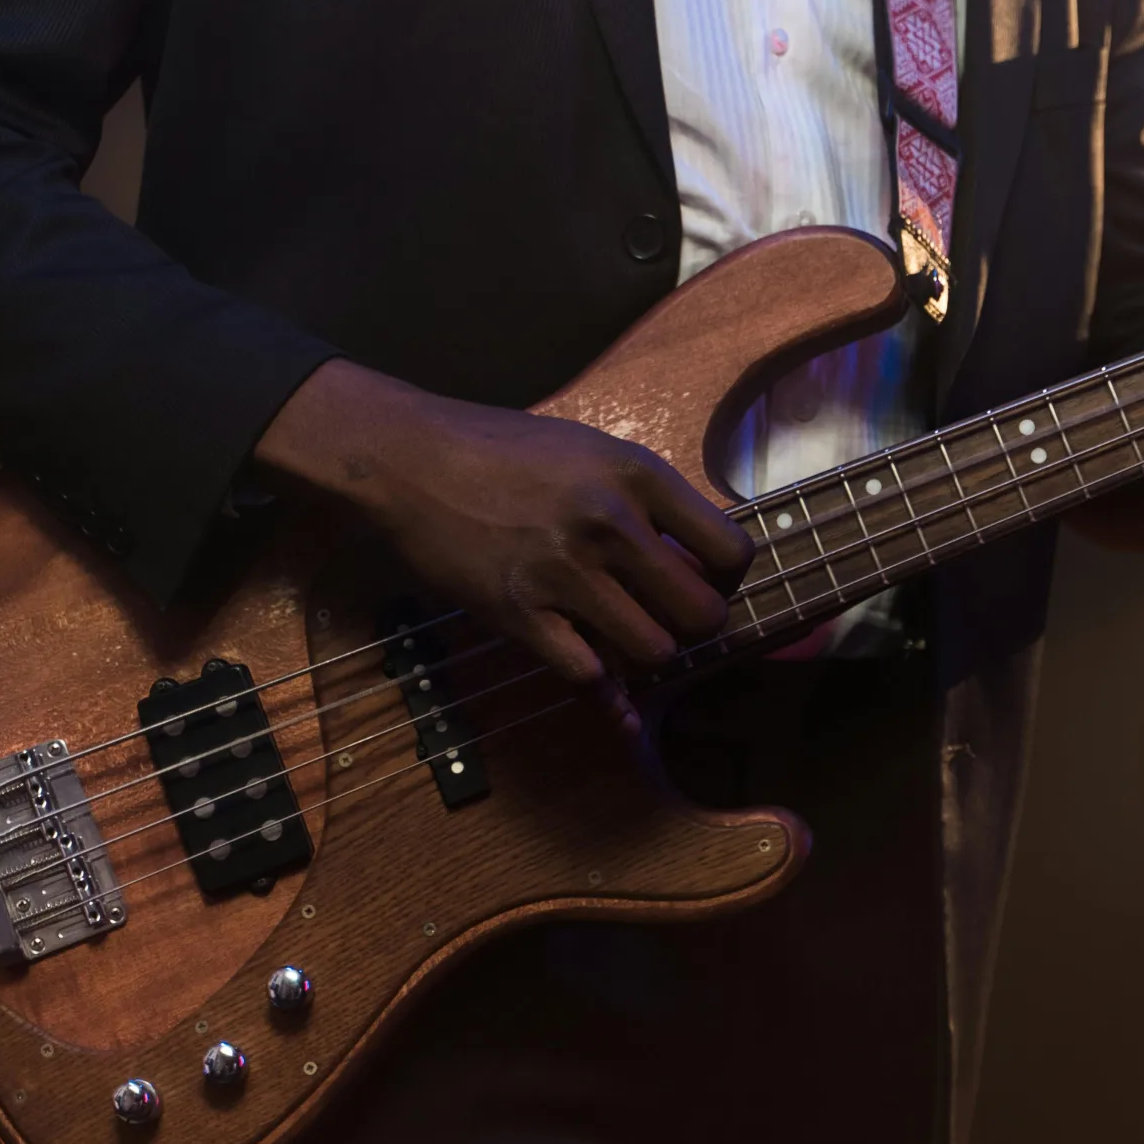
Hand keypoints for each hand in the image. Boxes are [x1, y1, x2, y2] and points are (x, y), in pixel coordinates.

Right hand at [253, 360, 754, 732]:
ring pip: (654, 652)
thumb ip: (648, 500)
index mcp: (638, 476)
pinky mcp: (520, 612)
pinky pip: (589, 677)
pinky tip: (601, 685)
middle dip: (695, 629)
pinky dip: (602, 692)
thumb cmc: (506, 451)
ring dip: (647, 657)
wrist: (411, 459)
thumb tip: (697, 557)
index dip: (728, 580)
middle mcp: (611, 524)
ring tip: (628, 639)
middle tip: (670, 621)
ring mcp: (565, 572)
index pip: (731, 551)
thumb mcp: (593, 452)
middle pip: (702, 615)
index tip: (708, 583)